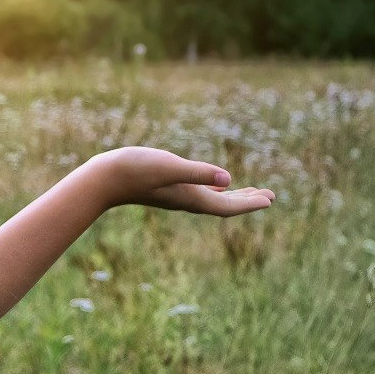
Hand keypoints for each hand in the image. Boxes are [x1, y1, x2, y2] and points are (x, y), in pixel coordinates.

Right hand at [85, 146, 274, 215]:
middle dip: (248, 201)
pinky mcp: (168, 188)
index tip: (271, 199)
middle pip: (224, 205)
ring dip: (234, 197)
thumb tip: (228, 180)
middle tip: (271, 196)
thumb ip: (198, 172)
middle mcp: (187, 200)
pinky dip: (215, 190)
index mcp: (191, 197)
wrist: (103, 178)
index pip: (227, 207)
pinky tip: (217, 185)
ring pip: (213, 199)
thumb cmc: (135, 170)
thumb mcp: (170, 166)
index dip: (250, 203)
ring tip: (251, 191)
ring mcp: (177, 195)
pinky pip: (200, 192)